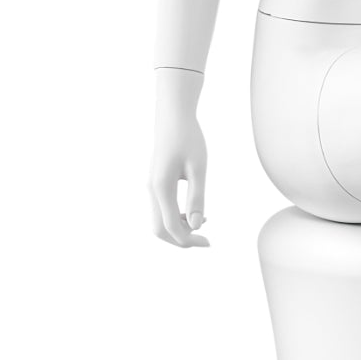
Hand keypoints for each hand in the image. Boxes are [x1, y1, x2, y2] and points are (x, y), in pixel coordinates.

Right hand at [148, 69, 208, 247]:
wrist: (172, 117)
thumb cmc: (188, 138)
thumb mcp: (198, 168)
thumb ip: (197, 197)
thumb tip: (197, 225)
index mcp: (161, 188)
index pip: (171, 226)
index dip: (189, 240)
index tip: (209, 242)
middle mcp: (152, 190)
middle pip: (160, 229)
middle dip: (181, 240)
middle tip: (206, 241)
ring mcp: (152, 187)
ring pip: (160, 220)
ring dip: (180, 228)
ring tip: (205, 222)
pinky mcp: (156, 183)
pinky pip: (162, 209)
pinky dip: (177, 217)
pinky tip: (195, 212)